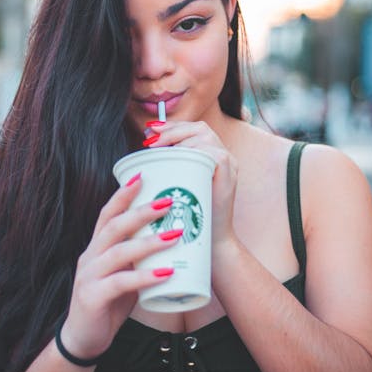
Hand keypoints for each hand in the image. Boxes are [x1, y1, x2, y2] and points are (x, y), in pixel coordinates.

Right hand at [60, 178, 180, 359]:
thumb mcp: (123, 273)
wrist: (83, 339)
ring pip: (118, 252)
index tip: (142, 175)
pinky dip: (143, 277)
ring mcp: (88, 277)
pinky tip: (164, 275)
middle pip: (113, 226)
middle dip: (140, 212)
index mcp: (96, 248)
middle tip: (168, 202)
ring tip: (175, 235)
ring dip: (148, 242)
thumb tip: (172, 237)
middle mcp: (89, 257)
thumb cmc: (108, 303)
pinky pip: (120, 283)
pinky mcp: (92, 297)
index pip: (107, 214)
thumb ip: (138, 257)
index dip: (123, 194)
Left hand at [144, 120, 238, 247]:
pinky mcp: (229, 176)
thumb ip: (166, 169)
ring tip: (160, 151)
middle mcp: (223, 157)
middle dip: (173, 130)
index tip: (151, 131)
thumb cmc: (189, 219)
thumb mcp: (176, 187)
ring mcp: (229, 166)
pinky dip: (195, 154)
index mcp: (211, 156)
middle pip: (200, 128)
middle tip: (151, 142)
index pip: (193, 130)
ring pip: (205, 137)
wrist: (211, 244)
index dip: (172, 126)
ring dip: (180, 141)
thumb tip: (142, 150)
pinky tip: (177, 161)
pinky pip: (215, 154)